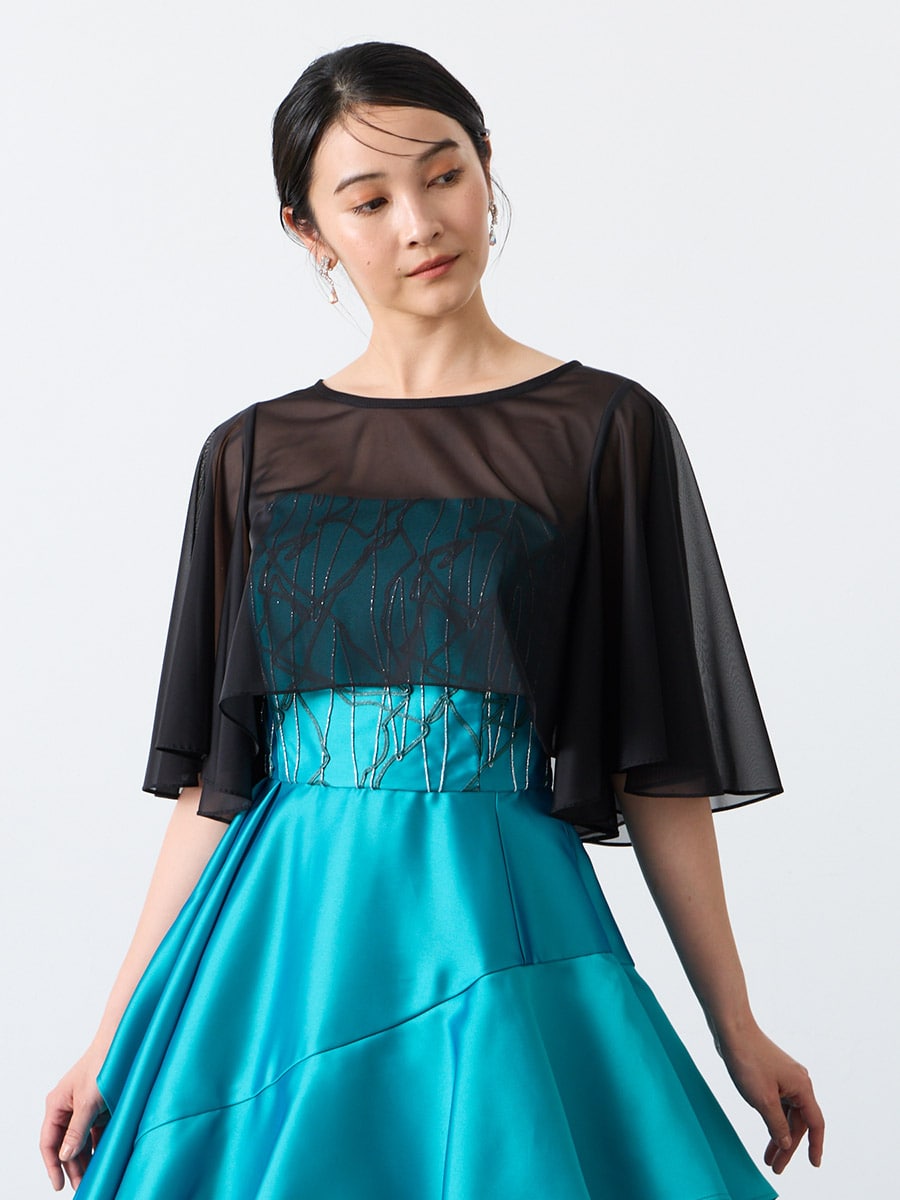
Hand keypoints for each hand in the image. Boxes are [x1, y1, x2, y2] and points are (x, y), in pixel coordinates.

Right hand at [40, 1048, 110, 1191]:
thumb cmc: (102, 1065)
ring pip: (81, 1140)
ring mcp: (84, 1108)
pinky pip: (95, 1132)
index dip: (52, 1165)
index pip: (49, 1142)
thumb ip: (77, 1130)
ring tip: (92, 1177)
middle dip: (72, 1166)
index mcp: (57, 1104)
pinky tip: (103, 1158)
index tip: (59, 1184)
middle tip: (81, 1186)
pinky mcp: (100, 1107)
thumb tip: (66, 1155)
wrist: (124, 1043)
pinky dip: (98, 1145)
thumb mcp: (88, 1102)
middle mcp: (68, 1107)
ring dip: (86, 1158)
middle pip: (65, 1144)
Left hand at [716, 1022, 824, 1174]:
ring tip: (768, 1156)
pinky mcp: (772, 1074)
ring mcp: (785, 1078)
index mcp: (802, 1087)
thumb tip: (786, 1143)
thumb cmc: (748, 1061)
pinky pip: (778, 1103)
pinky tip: (767, 1131)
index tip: (814, 1164)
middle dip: (788, 1146)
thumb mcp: (763, 1100)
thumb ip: (777, 1125)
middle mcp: (798, 1082)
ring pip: (787, 1113)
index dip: (815, 1146)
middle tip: (776, 1167)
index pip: (815, 1123)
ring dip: (778, 1134)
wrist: (732, 1030)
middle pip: (798, 1121)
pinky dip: (773, 1119)